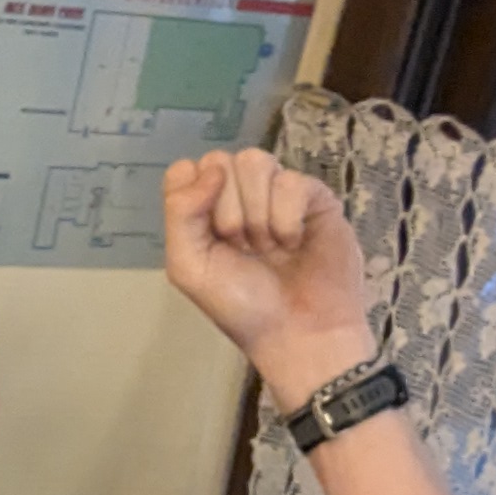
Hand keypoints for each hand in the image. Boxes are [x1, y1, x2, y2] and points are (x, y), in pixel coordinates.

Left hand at [162, 148, 376, 412]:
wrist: (296, 333)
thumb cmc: (241, 306)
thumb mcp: (188, 266)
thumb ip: (181, 212)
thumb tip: (209, 168)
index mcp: (204, 211)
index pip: (186, 170)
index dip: (193, 195)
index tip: (207, 233)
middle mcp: (239, 196)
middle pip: (219, 161)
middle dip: (226, 213)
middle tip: (242, 249)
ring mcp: (277, 193)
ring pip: (254, 162)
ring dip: (256, 214)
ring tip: (268, 248)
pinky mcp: (314, 196)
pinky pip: (291, 181)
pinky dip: (286, 219)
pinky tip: (293, 244)